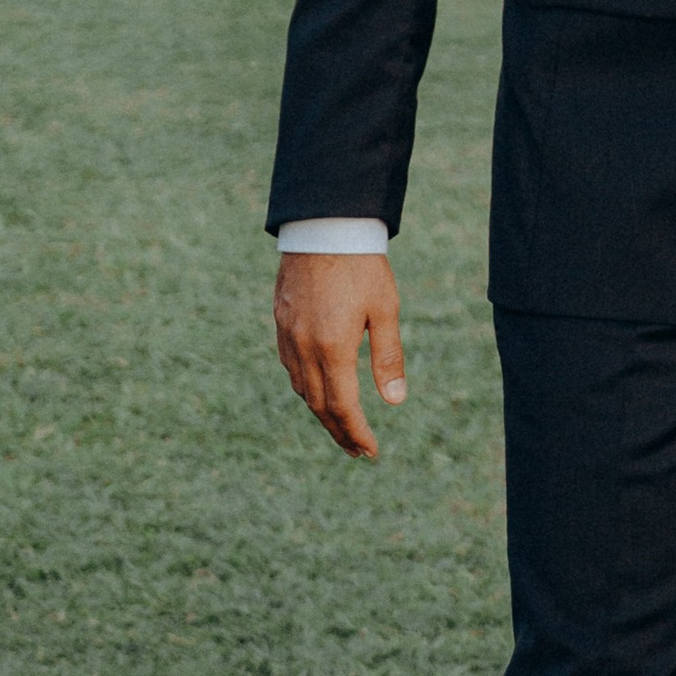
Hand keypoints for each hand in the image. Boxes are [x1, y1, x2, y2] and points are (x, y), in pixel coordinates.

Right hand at [275, 251, 405, 458]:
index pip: (343, 406)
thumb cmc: (362, 265)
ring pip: (301, 389)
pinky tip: (318, 390)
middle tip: (357, 450)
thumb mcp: (386, 310)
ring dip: (321, 413)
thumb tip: (395, 402)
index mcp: (333, 347)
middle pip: (319, 405)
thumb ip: (388, 358)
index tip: (370, 451)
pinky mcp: (280, 322)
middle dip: (339, 432)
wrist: (324, 224)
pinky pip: (290, 367)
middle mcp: (304, 347)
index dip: (356, 433)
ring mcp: (288, 335)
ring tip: (341, 427)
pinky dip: (305, 388)